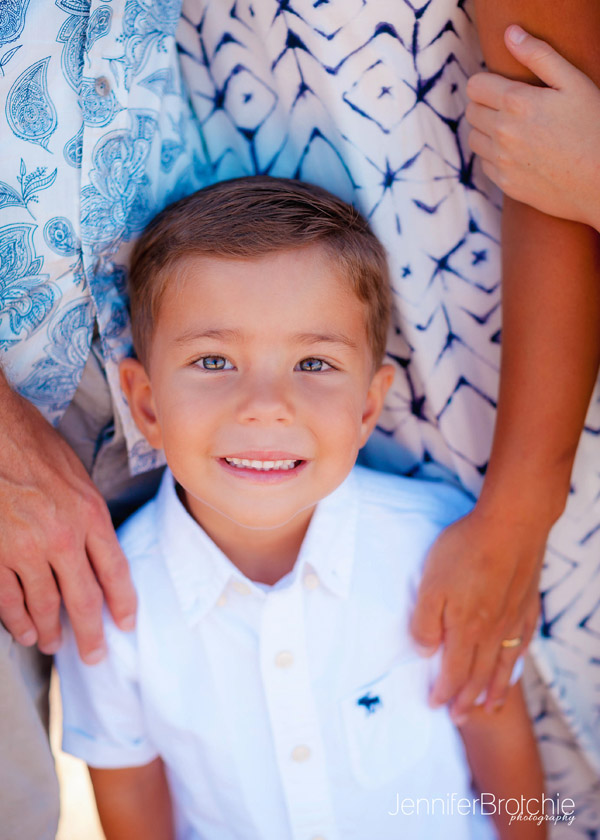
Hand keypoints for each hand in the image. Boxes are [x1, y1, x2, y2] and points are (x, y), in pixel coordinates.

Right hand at [0, 379, 135, 663]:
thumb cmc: (35, 446)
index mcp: (91, 515)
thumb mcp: (79, 477)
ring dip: (49, 630)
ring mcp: (26, 548)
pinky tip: (22, 631)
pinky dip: (16, 619)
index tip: (126, 622)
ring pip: (44, 604)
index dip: (122, 602)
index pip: (115, 571)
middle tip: (94, 655)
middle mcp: (63, 537)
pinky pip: (8, 598)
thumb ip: (89, 515)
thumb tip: (95, 548)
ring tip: (53, 644)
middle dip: (91, 632)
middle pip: (83, 598)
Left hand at [410, 505, 544, 723]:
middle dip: (466, 699)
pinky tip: (513, 666)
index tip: (435, 705)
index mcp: (466, 629)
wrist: (511, 525)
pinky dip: (516, 663)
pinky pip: (522, 645)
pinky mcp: (527, 605)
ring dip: (494, 689)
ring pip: (502, 665)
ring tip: (488, 707)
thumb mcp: (430, 584)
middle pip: (479, 675)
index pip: (454, 671)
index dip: (443, 691)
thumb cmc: (465, 551)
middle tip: (459, 718)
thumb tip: (426, 652)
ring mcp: (513, 619)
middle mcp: (493, 631)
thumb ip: (425, 623)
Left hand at [466, 25, 599, 230]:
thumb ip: (540, 56)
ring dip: (486, 130)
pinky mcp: (504, 183)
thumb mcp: (574, 83)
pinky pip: (484, 164)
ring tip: (513, 129)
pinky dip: (493, 156)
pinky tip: (517, 152)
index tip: (502, 86)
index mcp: (517, 103)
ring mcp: (501, 161)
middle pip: (471, 111)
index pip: (474, 86)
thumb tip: (511, 34)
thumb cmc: (593, 127)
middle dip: (486, 105)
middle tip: (510, 107)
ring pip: (473, 138)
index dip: (487, 83)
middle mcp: (503, 133)